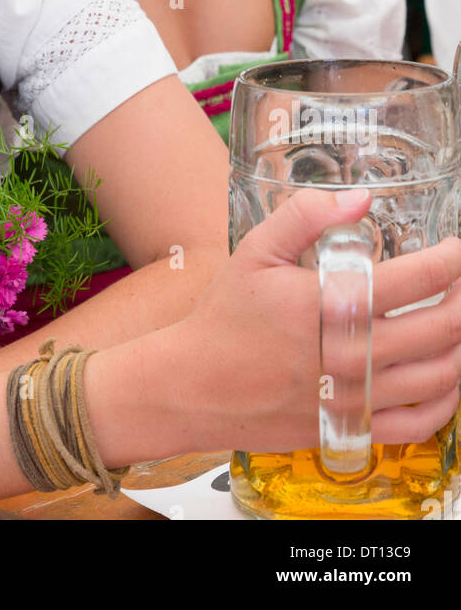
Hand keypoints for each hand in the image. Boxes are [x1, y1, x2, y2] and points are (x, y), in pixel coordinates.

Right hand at [169, 187, 460, 453]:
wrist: (194, 386)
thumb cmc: (225, 317)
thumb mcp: (256, 251)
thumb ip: (306, 216)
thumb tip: (360, 197)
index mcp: (330, 306)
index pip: (415, 280)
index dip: (450, 261)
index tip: (457, 251)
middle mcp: (350, 356)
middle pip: (441, 329)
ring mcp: (355, 399)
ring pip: (441, 377)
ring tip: (458, 320)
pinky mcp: (351, 430)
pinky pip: (420, 425)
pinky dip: (446, 401)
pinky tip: (446, 377)